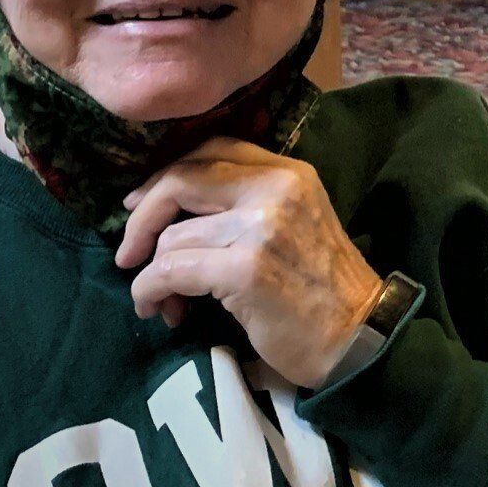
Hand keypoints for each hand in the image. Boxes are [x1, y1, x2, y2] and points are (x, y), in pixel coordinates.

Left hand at [113, 136, 383, 387]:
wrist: (358, 337)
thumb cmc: (322, 287)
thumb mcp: (296, 222)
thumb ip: (250, 202)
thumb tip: (173, 207)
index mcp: (289, 173)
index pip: (212, 149)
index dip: (166, 174)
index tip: (141, 203)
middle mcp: (275, 189)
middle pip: (180, 180)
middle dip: (142, 219)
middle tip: (129, 253)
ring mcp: (261, 227)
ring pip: (172, 237)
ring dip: (152, 273)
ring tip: (163, 301)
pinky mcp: (245, 269)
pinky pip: (171, 271)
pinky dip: (151, 291)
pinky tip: (159, 308)